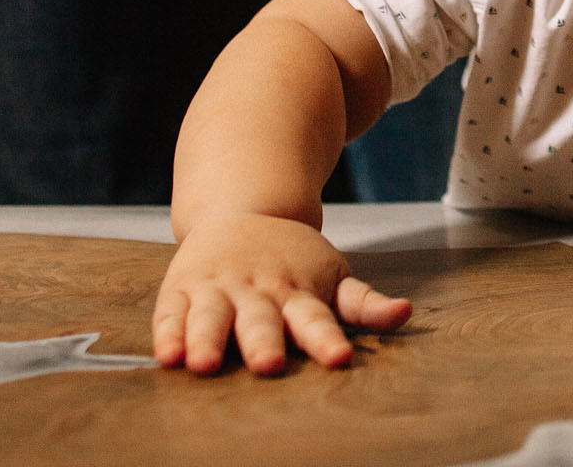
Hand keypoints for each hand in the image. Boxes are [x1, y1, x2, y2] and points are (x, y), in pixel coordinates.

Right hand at [153, 212, 409, 373]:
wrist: (241, 207)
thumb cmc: (293, 259)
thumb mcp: (333, 274)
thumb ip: (364, 302)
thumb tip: (406, 313)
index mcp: (298, 290)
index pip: (317, 318)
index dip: (327, 339)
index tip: (339, 358)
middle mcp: (257, 290)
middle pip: (261, 319)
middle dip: (263, 341)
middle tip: (269, 364)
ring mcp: (218, 288)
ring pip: (211, 316)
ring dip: (207, 339)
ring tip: (203, 364)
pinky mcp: (182, 290)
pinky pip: (172, 314)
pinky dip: (168, 334)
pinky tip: (166, 356)